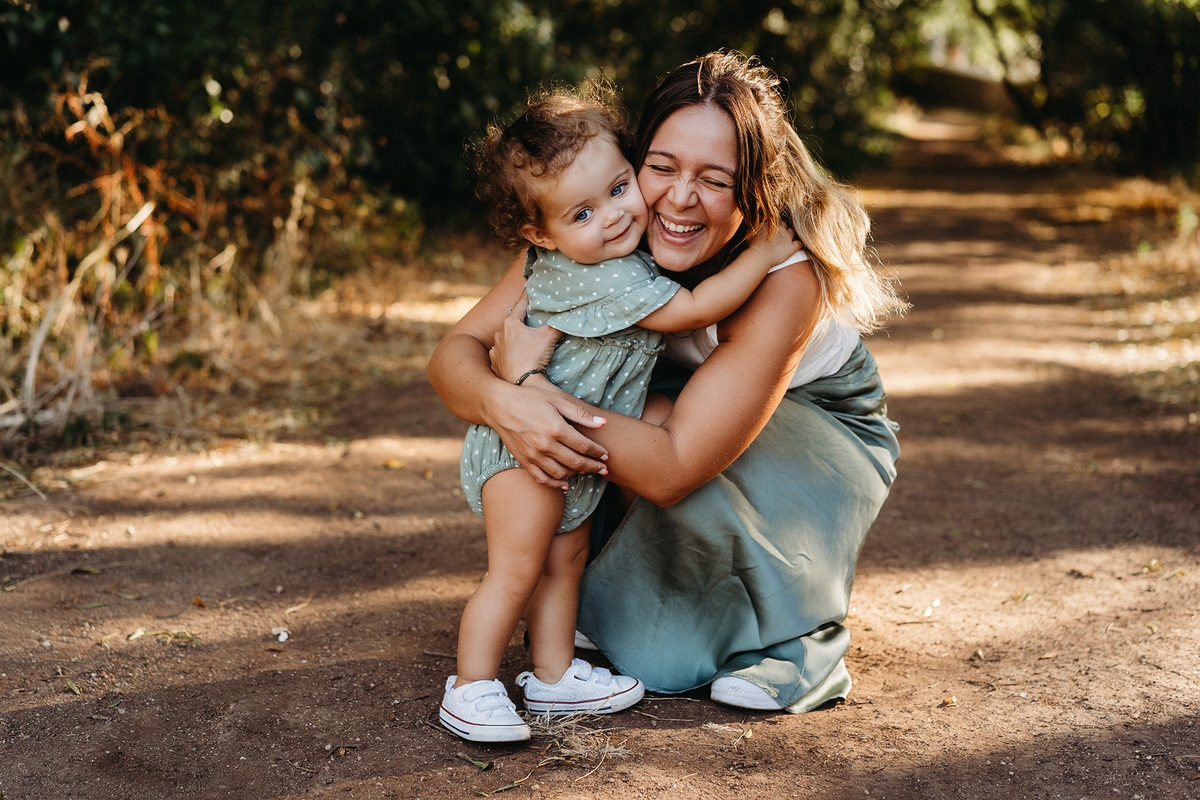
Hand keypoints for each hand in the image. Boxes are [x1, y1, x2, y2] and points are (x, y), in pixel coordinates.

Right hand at [486, 379, 608, 488]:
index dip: (598, 453)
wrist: (499, 405)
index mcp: (556, 428)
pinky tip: (565, 484)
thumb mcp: (556, 400)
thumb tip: (602, 423)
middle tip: (604, 469)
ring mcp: (534, 455)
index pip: (584, 446)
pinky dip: (556, 484)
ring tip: (586, 471)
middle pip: (576, 463)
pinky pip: (543, 479)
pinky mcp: (524, 461)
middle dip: (593, 467)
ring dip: (577, 475)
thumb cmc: (529, 398)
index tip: (607, 456)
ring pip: (562, 474)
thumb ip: (580, 413)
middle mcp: (546, 445)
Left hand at [489, 293, 559, 382]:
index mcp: (510, 324)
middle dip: (521, 321)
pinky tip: (514, 358)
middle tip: (530, 320)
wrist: (521, 384)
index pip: (520, 304)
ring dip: (513, 339)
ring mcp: (495, 351)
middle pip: (512, 323)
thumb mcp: (549, 336)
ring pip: (505, 340)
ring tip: (522, 343)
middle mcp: (499, 335)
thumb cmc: (532, 357)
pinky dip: (507, 354)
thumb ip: (558, 324)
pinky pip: (501, 355)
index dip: (526, 294)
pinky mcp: (495, 365)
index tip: (528, 284)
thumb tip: (569, 316)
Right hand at [746, 222, 800, 265]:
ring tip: (788, 239)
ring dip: (791, 234)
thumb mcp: (751, 231)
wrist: (759, 256)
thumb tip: (751, 221)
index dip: (775, 224)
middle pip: (785, 225)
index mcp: (772, 223)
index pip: (777, 220)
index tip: (773, 228)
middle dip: (783, 228)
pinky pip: (800, 243)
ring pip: (793, 232)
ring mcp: (788, 237)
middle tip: (779, 234)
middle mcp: (782, 228)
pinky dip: (800, 243)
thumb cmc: (752, 245)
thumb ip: (754, 225)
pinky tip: (798, 244)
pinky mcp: (792, 247)